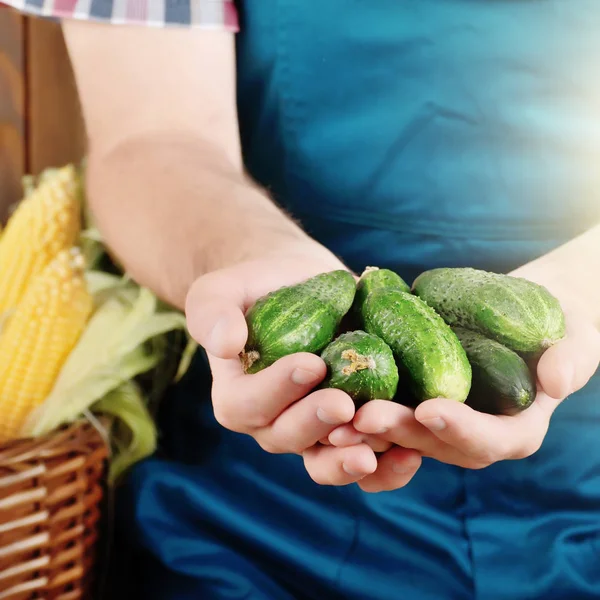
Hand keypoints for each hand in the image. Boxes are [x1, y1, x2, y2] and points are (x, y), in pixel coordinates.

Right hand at [185, 242, 420, 486]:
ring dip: (351, 459)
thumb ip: (212, 312)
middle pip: (289, 437)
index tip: (309, 364)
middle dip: (317, 423)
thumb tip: (224, 342)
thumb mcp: (222, 290)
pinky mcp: (350, 427)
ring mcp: (314, 430)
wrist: (298, 285)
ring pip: (327, 460)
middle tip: (344, 405)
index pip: (249, 405)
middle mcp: (273, 423)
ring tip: (379, 445)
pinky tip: (410, 454)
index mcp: (238, 397)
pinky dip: (387, 467)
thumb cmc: (255, 287)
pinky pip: (365, 459)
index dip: (277, 390)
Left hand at [329, 304, 599, 492]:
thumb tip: (556, 380)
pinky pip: (382, 411)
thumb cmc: (557, 325)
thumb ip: (570, 357)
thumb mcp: (575, 335)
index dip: (462, 429)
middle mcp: (468, 435)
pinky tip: (328, 393)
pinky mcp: (410, 401)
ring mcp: (435, 421)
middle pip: (434, 442)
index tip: (432, 409)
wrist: (525, 315)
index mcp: (512, 430)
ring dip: (367, 429)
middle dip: (400, 430)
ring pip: (399, 434)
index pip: (490, 440)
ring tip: (334, 415)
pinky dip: (356, 408)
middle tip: (365, 416)